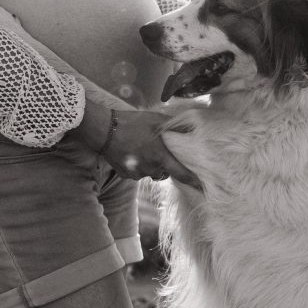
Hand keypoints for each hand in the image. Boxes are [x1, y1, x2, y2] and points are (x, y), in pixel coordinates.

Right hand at [73, 100, 201, 189]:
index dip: (193, 182)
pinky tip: (133, 153)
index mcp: (160, 156)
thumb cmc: (132, 122)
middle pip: (166, 173)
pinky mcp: (126, 175)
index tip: (203, 188)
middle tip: (160, 150)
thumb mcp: (156, 119)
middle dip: (166, 165)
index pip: (182, 173)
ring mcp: (137, 173)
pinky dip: (139, 166)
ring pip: (152, 173)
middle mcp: (150, 168)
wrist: (104, 129)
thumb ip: (175, 126)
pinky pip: (138, 173)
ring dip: (152, 165)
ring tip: (144, 149)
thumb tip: (193, 129)